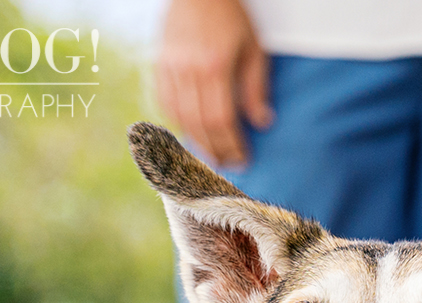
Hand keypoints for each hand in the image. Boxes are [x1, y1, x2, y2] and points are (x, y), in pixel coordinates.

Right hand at [155, 0, 272, 168]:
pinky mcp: (159, 63)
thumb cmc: (232, 17)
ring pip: (180, 116)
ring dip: (195, 141)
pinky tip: (191, 132)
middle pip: (200, 124)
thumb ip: (256, 87)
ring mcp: (170, 66)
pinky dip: (177, 121)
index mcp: (215, 67)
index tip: (242, 160)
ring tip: (211, 155)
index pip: (222, 120)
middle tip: (228, 165)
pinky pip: (165, 101)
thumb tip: (262, 123)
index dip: (232, 145)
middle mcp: (189, 70)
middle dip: (215, 150)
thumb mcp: (254, 49)